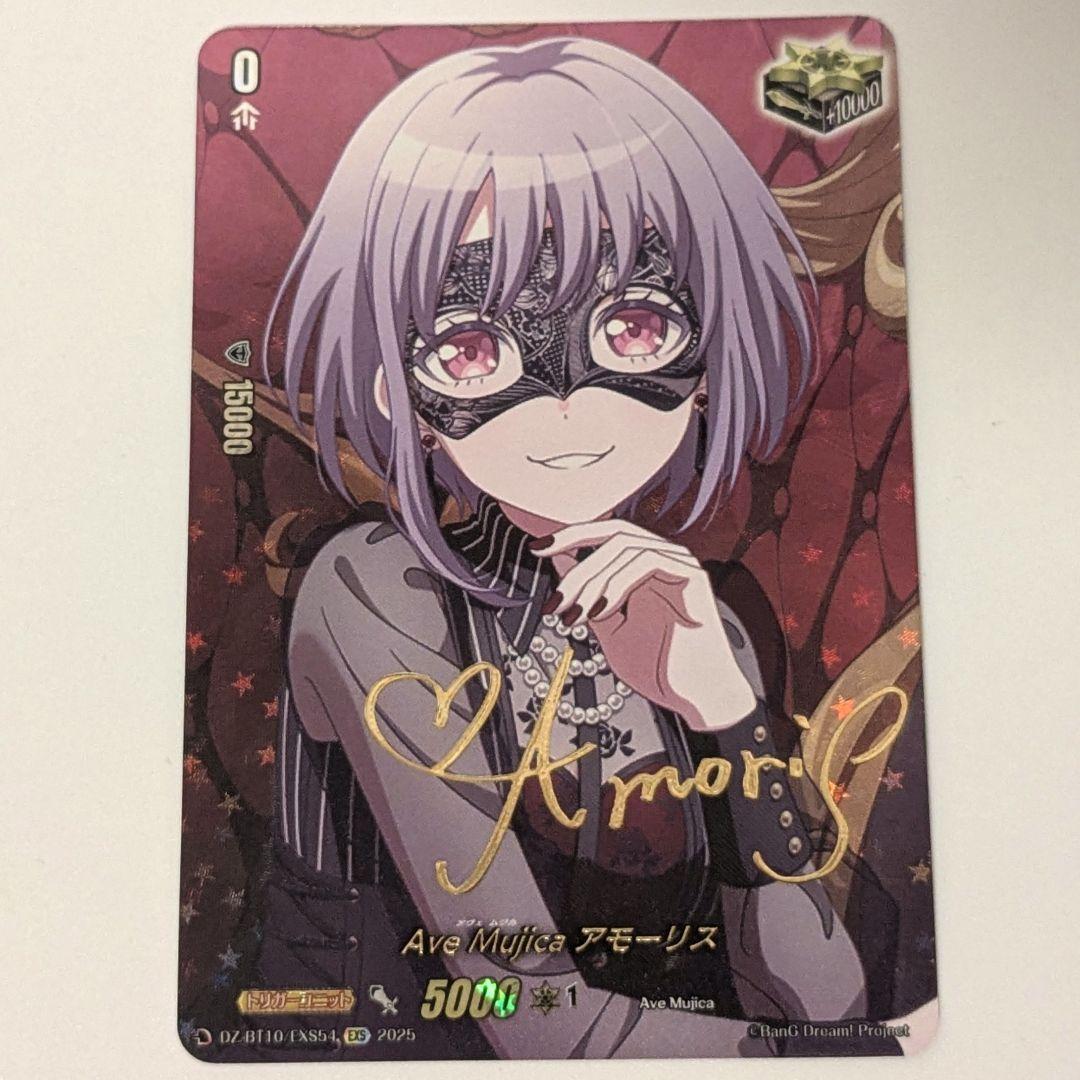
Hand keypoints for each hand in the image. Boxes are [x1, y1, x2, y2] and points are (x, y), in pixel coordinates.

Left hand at [532, 520, 756, 730]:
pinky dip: (616, 583)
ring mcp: (679, 562)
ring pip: (623, 546)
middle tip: (555, 598)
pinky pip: (647, 560)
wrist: (694, 696)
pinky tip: (601, 611)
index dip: (569, 535)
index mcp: (643, 565)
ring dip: (591, 580)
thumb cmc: (658, 665)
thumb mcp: (607, 625)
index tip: (536, 547)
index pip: (604, 534)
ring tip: (575, 615)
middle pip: (611, 532)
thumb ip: (587, 593)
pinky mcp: (692, 574)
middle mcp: (663, 556)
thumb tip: (558, 560)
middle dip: (574, 561)